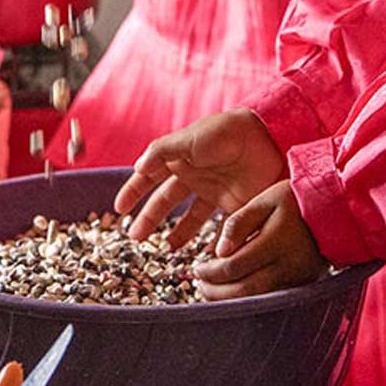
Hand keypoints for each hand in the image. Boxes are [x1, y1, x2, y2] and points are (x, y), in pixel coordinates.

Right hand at [113, 109, 285, 248]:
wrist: (266, 137)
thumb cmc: (224, 132)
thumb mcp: (188, 139)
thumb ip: (160, 152)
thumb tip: (136, 168)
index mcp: (179, 157)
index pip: (150, 176)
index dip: (133, 191)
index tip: (118, 210)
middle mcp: (194, 175)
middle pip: (166, 201)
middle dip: (149, 218)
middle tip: (136, 238)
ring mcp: (214, 190)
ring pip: (189, 217)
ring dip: (177, 233)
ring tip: (167, 249)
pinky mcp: (234, 204)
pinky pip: (217, 227)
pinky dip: (210, 241)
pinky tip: (202, 253)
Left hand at [192, 180, 327, 299]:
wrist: (335, 209)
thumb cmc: (295, 200)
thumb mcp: (265, 200)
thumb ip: (239, 223)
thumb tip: (218, 252)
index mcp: (275, 243)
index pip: (233, 267)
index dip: (210, 272)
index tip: (197, 268)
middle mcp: (286, 266)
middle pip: (243, 291)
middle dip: (216, 291)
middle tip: (199, 284)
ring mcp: (296, 279)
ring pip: (257, 301)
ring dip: (230, 300)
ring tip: (212, 291)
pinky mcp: (302, 285)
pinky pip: (271, 299)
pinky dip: (249, 300)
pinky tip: (235, 292)